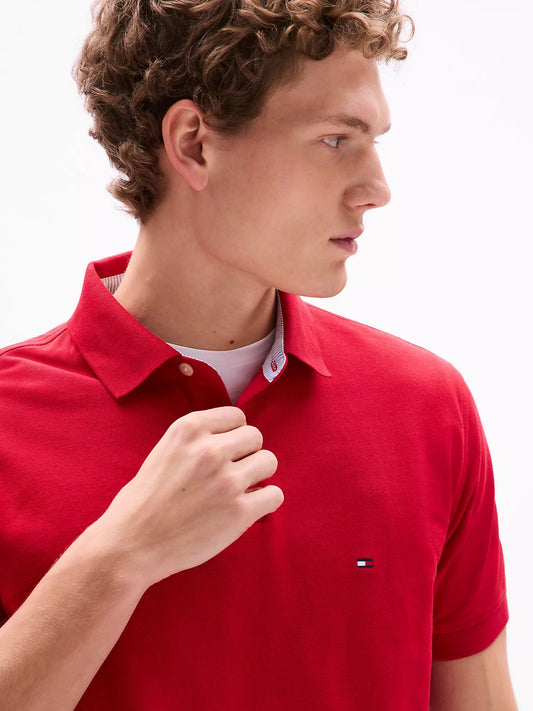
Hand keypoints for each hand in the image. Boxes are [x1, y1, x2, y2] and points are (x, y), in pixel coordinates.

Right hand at [97, 407, 283, 587]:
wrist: (131, 546)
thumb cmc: (142, 501)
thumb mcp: (164, 451)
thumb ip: (196, 441)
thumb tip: (232, 439)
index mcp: (189, 429)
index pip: (236, 416)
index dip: (233, 434)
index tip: (226, 450)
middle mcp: (211, 449)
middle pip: (255, 437)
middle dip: (247, 454)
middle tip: (231, 473)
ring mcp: (227, 480)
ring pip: (269, 462)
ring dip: (258, 475)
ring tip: (240, 490)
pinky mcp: (239, 512)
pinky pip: (274, 495)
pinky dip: (265, 501)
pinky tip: (248, 508)